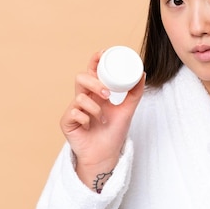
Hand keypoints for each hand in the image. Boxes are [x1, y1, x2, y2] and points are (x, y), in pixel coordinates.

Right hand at [60, 50, 144, 178]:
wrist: (106, 155)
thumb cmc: (114, 133)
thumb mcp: (127, 111)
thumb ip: (135, 93)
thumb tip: (142, 73)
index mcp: (96, 93)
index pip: (92, 71)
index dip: (95, 60)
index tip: (103, 53)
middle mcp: (84, 98)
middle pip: (81, 78)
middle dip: (94, 83)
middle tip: (107, 94)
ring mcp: (74, 109)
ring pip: (79, 97)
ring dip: (94, 108)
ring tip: (102, 118)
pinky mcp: (67, 122)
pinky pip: (74, 112)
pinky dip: (85, 118)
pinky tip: (90, 126)